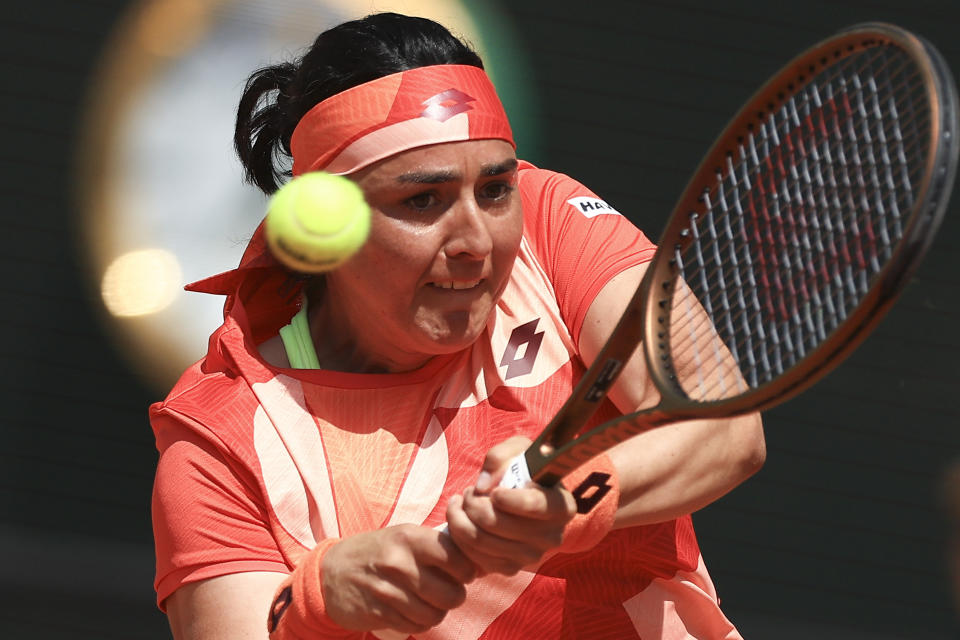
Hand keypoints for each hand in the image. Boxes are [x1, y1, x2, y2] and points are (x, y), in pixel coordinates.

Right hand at [321, 524, 476, 633]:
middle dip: (455, 596)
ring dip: (437, 612)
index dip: (467, 570)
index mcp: (409, 537)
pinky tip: (413, 610)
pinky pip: (416, 626)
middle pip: (451, 593)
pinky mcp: (379, 613)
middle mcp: (399, 563)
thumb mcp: (402, 536)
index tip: (463, 573)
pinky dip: (420, 622)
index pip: (457, 558)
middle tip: (448, 591)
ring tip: (429, 602)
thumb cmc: (376, 551)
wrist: (330, 572)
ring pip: (435, 614)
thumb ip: (435, 545)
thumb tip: (476, 561)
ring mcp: (388, 590)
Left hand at [445, 436, 576, 574]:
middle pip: (497, 524)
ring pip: (481, 541)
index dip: (509, 499)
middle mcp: (551, 536)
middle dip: (473, 503)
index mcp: (562, 506)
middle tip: (469, 491)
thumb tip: (482, 486)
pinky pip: (475, 557)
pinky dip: (460, 536)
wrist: (526, 497)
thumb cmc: (524, 469)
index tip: (494, 491)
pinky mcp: (510, 568)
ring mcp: (532, 556)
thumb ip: (500, 456)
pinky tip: (462, 518)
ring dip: (461, 517)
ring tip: (463, 501)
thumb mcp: (518, 450)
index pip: (535, 506)